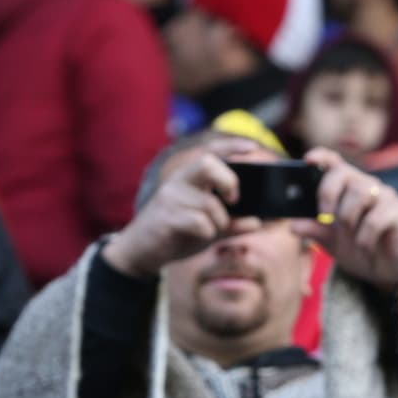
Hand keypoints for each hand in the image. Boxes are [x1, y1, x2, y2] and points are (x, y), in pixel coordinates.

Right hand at [102, 137, 263, 277]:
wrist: (141, 252)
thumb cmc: (176, 234)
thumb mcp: (209, 228)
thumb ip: (232, 224)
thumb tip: (256, 222)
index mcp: (189, 177)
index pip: (211, 152)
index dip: (232, 146)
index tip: (254, 147)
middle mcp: (178, 181)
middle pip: (207, 162)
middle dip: (228, 180)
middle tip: (233, 200)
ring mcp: (170, 197)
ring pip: (209, 203)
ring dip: (219, 222)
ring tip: (211, 231)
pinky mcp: (165, 216)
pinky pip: (199, 222)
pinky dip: (207, 233)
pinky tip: (198, 236)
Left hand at [290, 147, 397, 289]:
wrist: (386, 271)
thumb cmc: (359, 249)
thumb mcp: (331, 241)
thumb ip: (314, 230)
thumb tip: (293, 225)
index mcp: (347, 187)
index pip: (334, 162)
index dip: (321, 157)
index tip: (308, 160)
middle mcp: (367, 186)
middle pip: (345, 173)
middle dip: (328, 193)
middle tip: (325, 216)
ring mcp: (385, 197)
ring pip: (361, 192)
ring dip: (348, 218)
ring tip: (349, 235)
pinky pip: (376, 218)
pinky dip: (364, 237)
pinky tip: (365, 247)